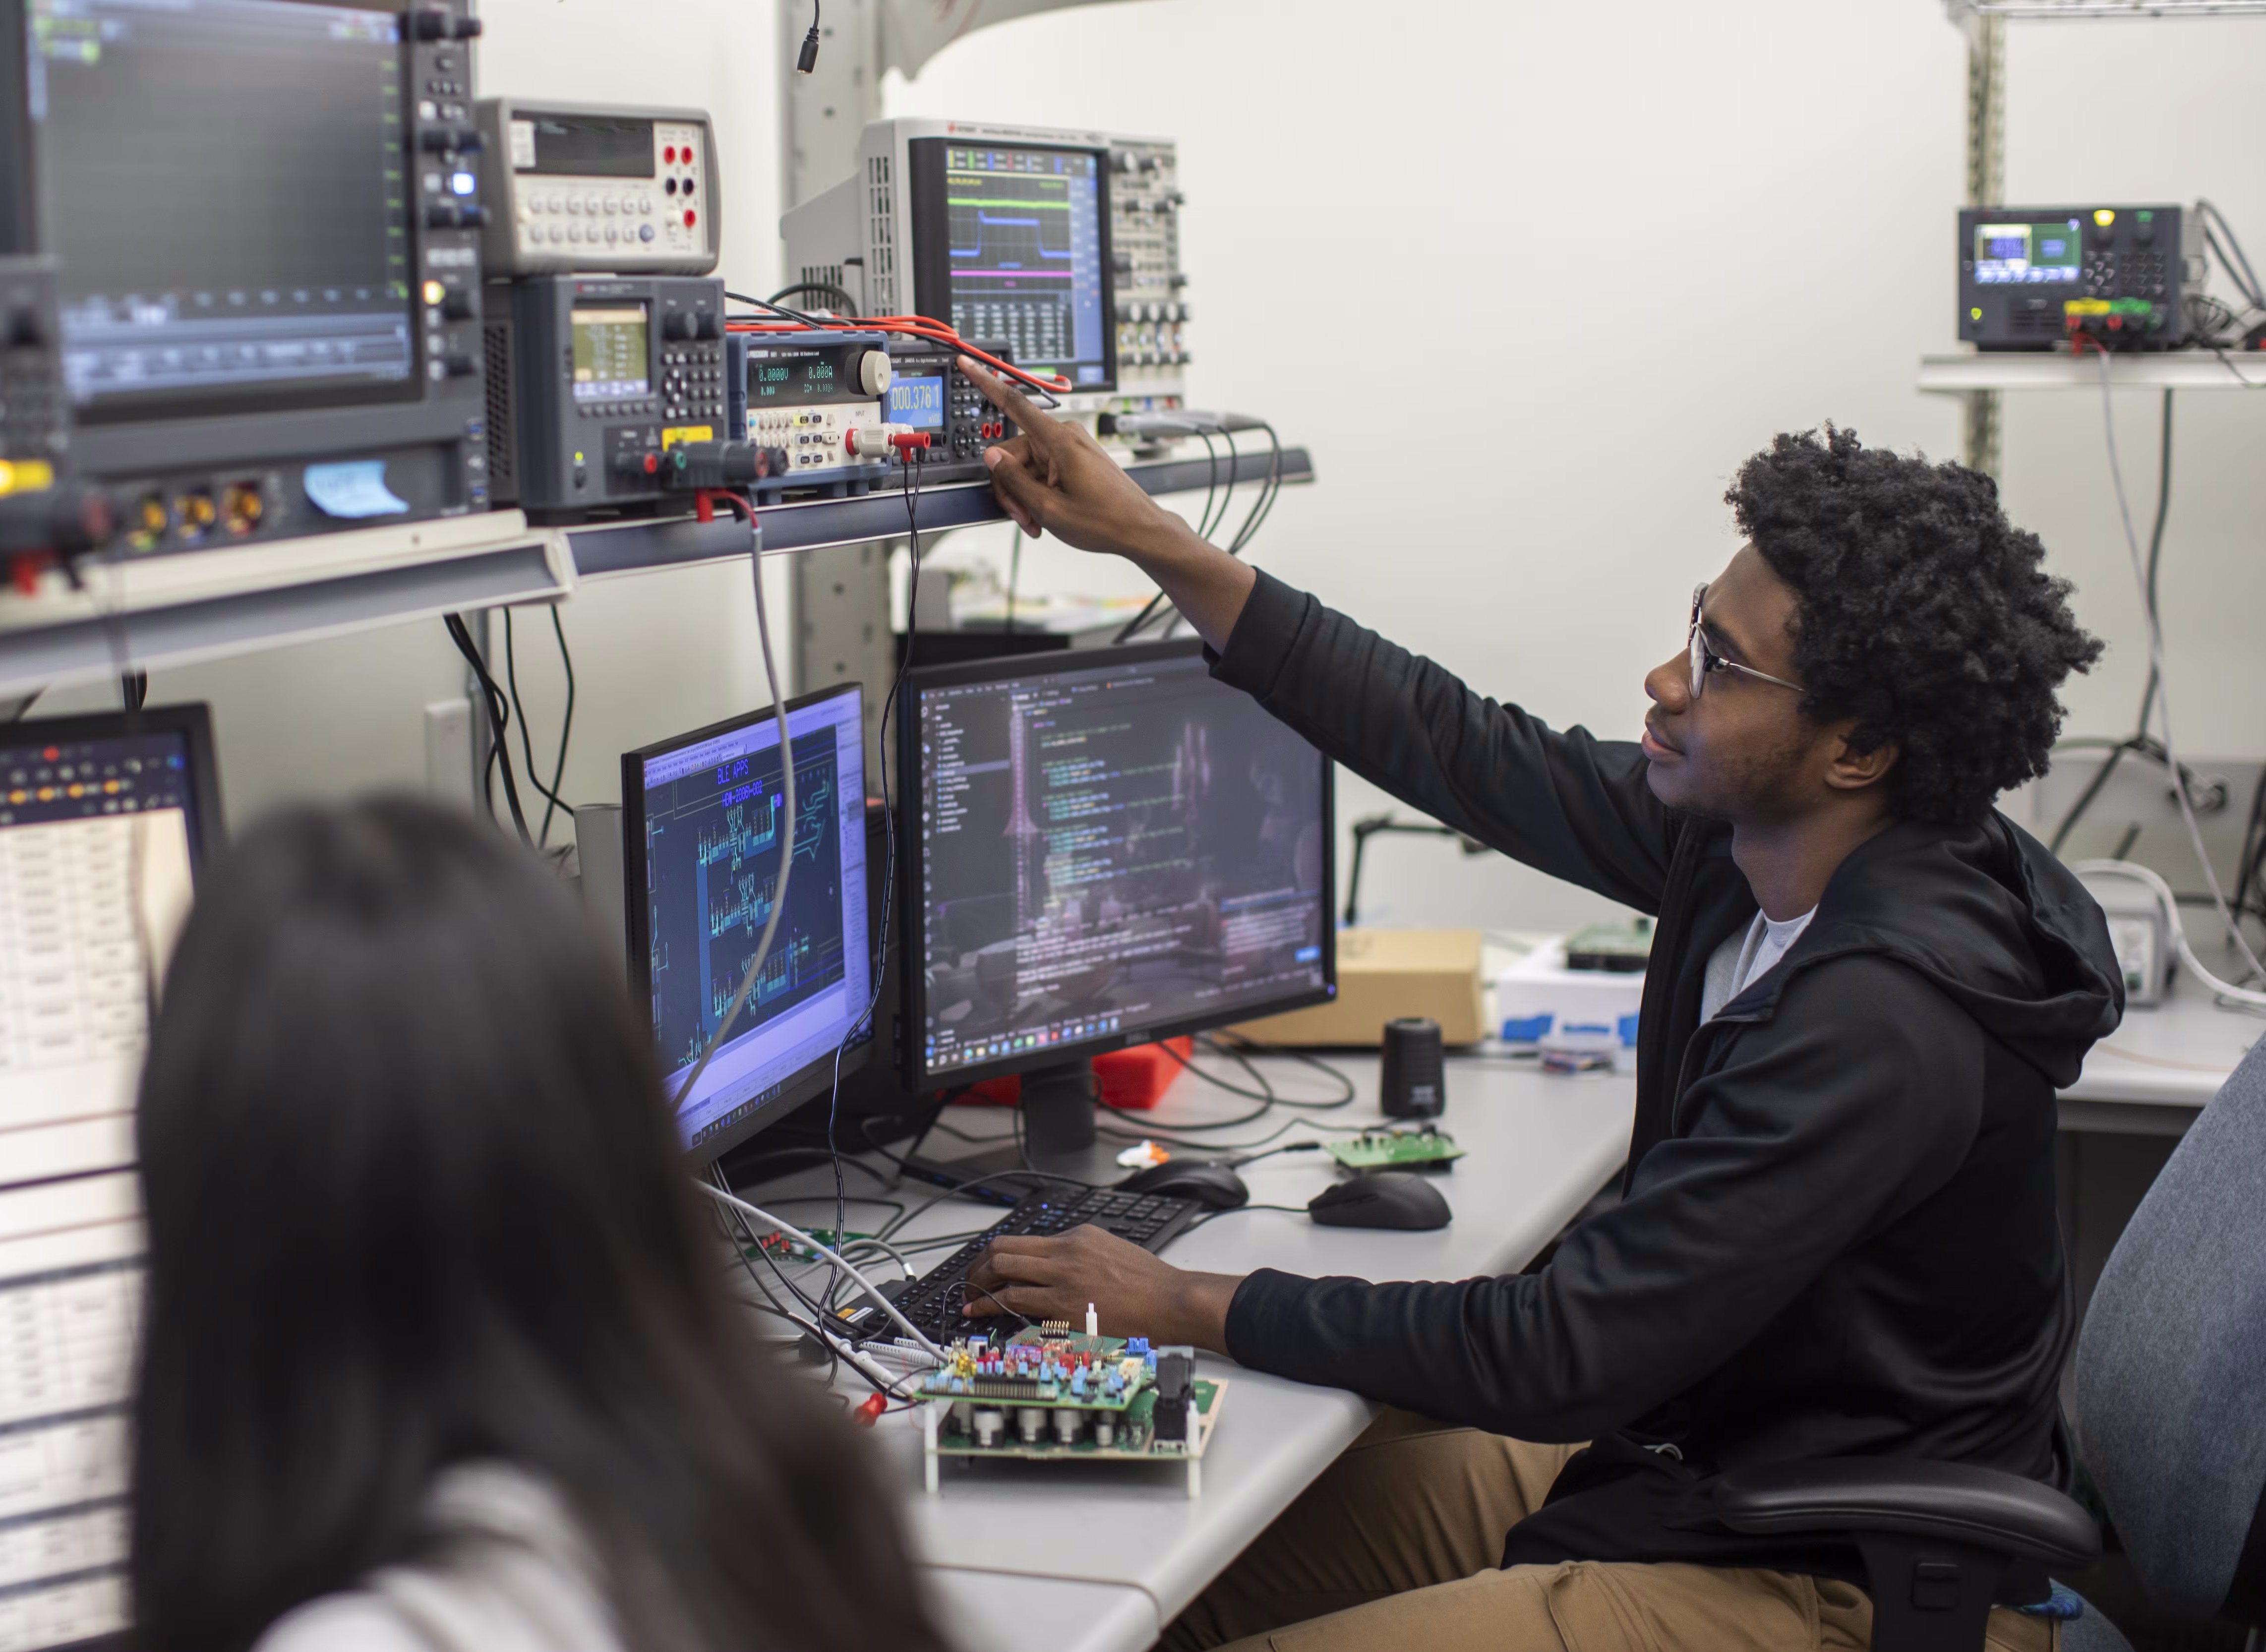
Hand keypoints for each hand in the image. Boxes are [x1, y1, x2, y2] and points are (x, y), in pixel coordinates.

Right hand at [959, 357, 1192, 560]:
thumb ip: (1014, 479)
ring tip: (1037, 522)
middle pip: (1013, 453)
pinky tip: (1045, 516)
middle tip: (1023, 517)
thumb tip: (992, 456)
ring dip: (1025, 497)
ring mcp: (1070, 447)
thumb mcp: (1049, 508)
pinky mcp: (1074, 459)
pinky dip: (1038, 494)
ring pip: (1026, 467)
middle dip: (1011, 488)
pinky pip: (1042, 471)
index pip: (1013, 404)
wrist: (1140, 530)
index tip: (967, 363)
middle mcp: (1064, 437)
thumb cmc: (1106, 520)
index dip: (986, 382)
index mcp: (1058, 441)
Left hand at [961, 1223, 1243, 1354]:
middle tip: (971, 1281)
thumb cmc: (1149, 1283)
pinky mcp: (1064, 1307)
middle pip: (1004, 1249)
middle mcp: (1066, 1251)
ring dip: (980, 1286)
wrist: (1171, 1301)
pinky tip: (982, 1312)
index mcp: (1078, 1235)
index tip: (988, 1264)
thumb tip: (1055, 1264)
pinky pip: (1017, 1302)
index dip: (997, 1252)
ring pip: (1004, 1272)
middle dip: (979, 1266)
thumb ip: (1080, 1253)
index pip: (1024, 1238)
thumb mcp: (1111, 1250)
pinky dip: (993, 1306)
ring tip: (970, 1298)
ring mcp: (1063, 1278)